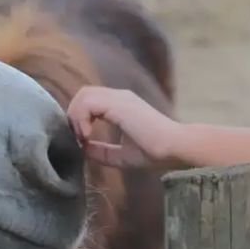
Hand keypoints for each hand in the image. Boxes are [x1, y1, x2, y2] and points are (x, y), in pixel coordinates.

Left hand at [67, 86, 184, 167]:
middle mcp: (119, 96)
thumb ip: (101, 151)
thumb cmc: (154, 152)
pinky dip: (81, 118)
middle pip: (84, 94)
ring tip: (84, 137)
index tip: (83, 140)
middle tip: (80, 137)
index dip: (80, 118)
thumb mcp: (121, 155)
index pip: (90, 100)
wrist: (174, 148)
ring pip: (83, 95)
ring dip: (77, 116)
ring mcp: (119, 97)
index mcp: (120, 105)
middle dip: (75, 115)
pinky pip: (87, 102)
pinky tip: (87, 135)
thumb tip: (82, 149)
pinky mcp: (118, 103)